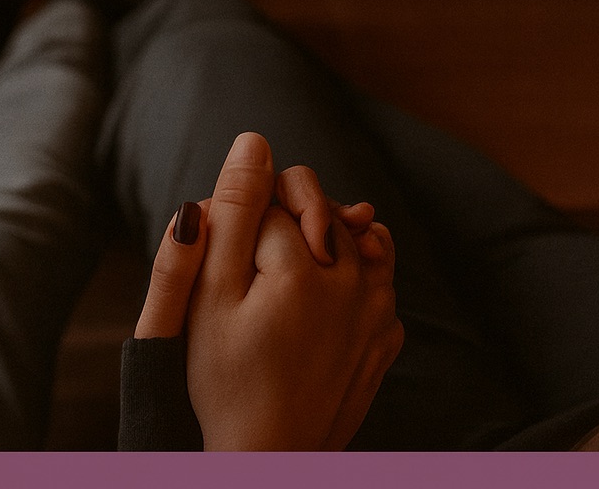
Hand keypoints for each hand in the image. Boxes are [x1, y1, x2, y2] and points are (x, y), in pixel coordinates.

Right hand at [138, 132, 403, 449]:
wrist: (268, 460)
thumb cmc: (225, 382)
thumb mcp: (212, 295)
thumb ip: (235, 211)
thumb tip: (254, 141)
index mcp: (308, 266)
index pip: (273, 201)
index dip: (240, 223)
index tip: (225, 268)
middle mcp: (357, 281)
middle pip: (320, 212)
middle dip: (286, 226)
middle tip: (252, 280)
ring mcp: (380, 312)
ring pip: (356, 239)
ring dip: (323, 245)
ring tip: (285, 283)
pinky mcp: (386, 338)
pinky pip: (375, 281)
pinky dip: (350, 279)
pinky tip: (316, 306)